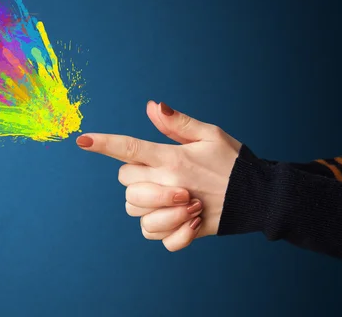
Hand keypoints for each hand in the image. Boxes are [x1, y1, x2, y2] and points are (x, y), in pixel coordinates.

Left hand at [76, 100, 241, 250]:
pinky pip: (155, 235)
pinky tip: (180, 220)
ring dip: (147, 205)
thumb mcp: (210, 134)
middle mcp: (169, 182)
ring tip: (173, 199)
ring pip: (134, 211)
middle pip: (125, 181)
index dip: (104, 143)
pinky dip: (163, 230)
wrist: (260, 197)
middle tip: (161, 174)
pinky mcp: (184, 231)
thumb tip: (150, 106)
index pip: (130, 147)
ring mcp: (174, 209)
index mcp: (173, 157)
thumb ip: (177, 123)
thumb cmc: (234, 162)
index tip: (81, 140)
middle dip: (134, 177)